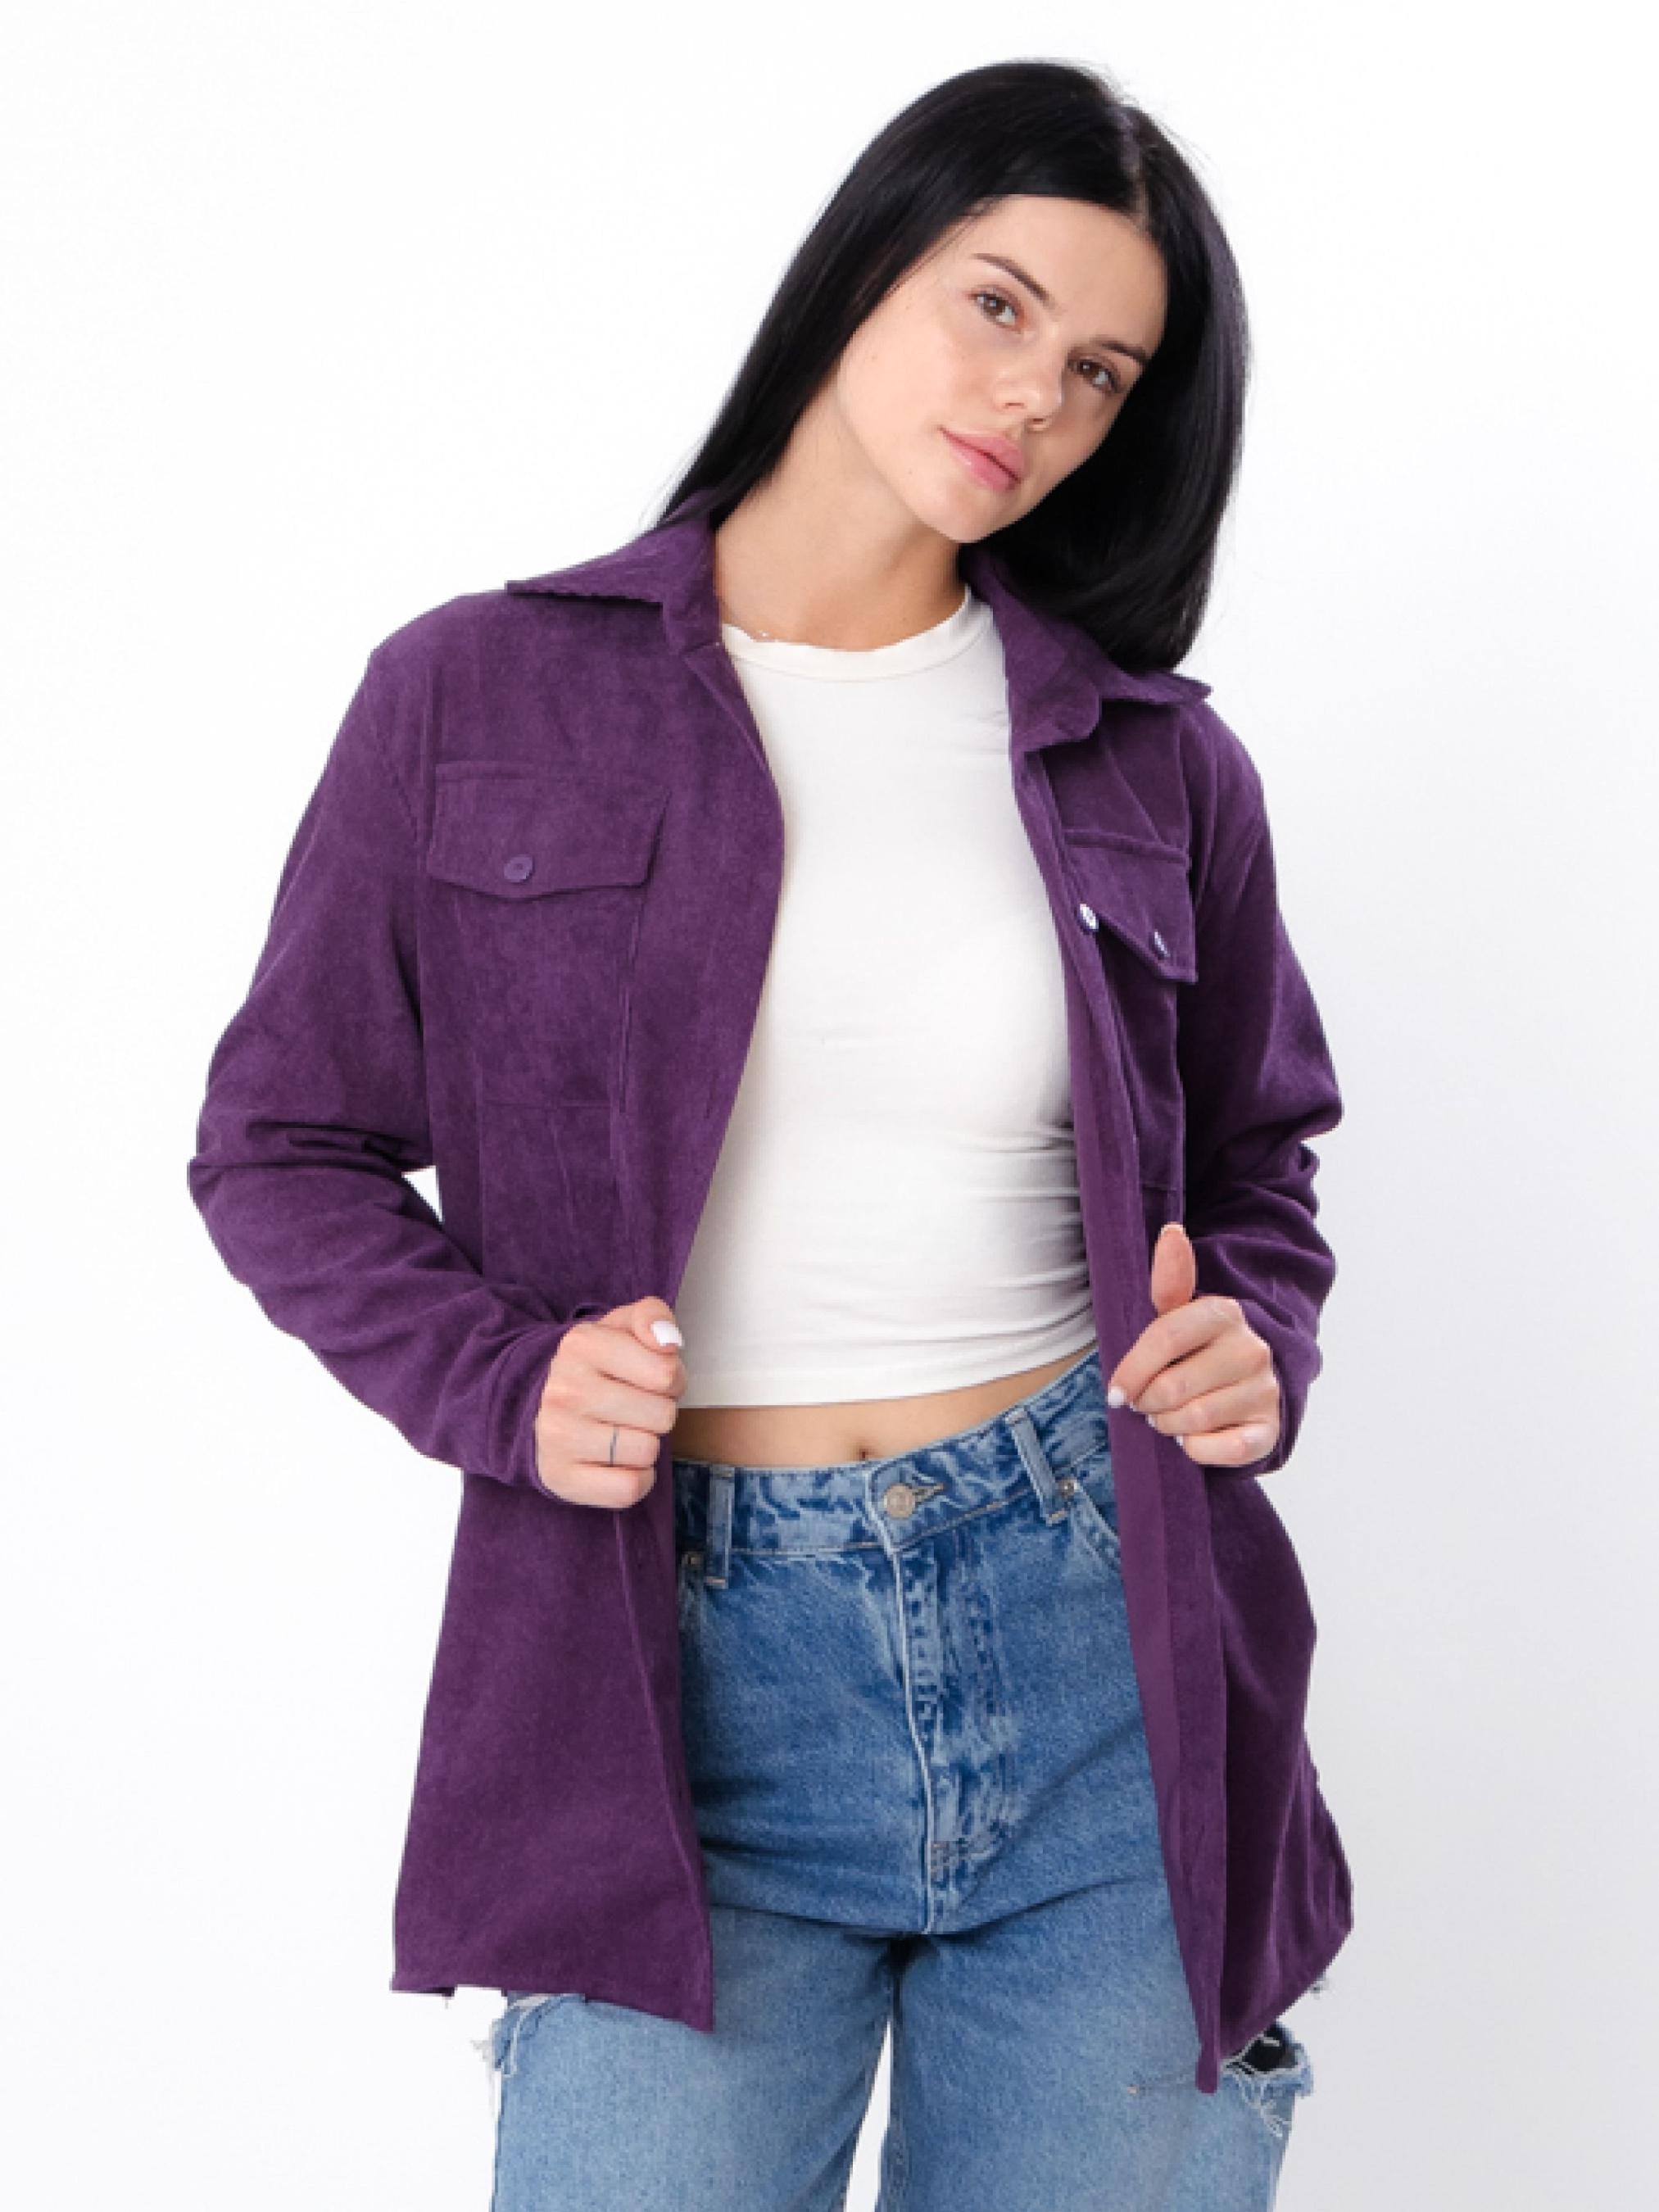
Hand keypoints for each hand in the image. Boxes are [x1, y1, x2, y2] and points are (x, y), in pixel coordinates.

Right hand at [533, 1298, 687, 1506]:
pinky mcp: (560, 1478)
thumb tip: (668, 1343)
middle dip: (659, 1412)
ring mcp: (558, 1436)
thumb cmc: (596, 1367)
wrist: (536, 1405)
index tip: (652, 1378)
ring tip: (624, 1430)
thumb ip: (652, 1316)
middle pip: (662, 1416)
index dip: (672, 1378)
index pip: (666, 1373)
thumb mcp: (620, 1327)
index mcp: (582, 1345)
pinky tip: (620, 1462)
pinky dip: (637, 1479)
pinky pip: (629, 1488)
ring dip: (647, 1445)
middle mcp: (565, 1390)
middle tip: (636, 1407)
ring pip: (647, 1452)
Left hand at [1105, 1222, 1281, 1467]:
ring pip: (1192, 1420)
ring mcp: (1265, 1391)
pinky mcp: (1270, 1430)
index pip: (1164, 1338)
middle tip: (1146, 1404)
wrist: (1252, 1387)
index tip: (1116, 1391)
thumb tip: (1172, 1232)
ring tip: (1168, 1417)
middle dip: (1147, 1402)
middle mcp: (1252, 1349)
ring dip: (1168, 1425)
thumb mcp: (1180, 1315)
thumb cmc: (1199, 1350)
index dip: (1132, 1369)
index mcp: (1225, 1313)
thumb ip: (1171, 1280)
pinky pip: (1220, 1450)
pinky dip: (1196, 1449)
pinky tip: (1193, 1437)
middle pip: (1172, 1386)